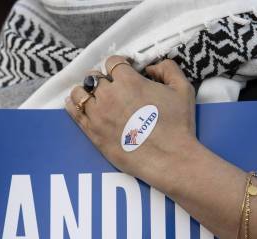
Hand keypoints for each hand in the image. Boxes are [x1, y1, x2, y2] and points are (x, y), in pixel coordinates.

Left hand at [65, 57, 198, 189]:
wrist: (169, 159)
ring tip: (94, 96)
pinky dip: (74, 105)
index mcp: (129, 81)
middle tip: (110, 87)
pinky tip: (78, 104)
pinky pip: (74, 112)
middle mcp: (109, 95)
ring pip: (79, 93)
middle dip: (103, 79)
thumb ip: (168, 69)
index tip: (122, 72)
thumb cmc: (178, 126)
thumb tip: (152, 67)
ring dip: (86, 91)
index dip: (118, 66)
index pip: (112, 62)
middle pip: (94, 77)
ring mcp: (98, 114)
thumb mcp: (183, 89)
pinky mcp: (92, 132)